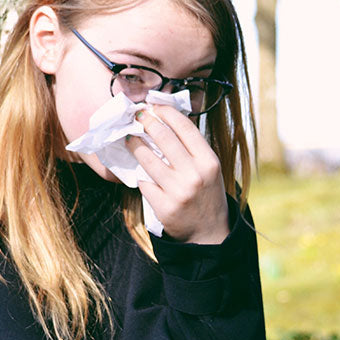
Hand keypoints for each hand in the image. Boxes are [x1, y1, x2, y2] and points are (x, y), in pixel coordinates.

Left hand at [127, 106, 228, 244]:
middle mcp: (195, 175)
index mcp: (209, 161)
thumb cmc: (207, 195)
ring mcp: (178, 192)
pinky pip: (145, 184)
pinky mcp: (164, 207)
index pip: (185, 128)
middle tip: (138, 117)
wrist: (209, 233)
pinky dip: (142, 178)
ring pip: (148, 160)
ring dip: (135, 145)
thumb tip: (167, 121)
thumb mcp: (209, 169)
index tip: (155, 106)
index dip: (167, 112)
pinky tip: (142, 174)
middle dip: (147, 123)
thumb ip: (193, 148)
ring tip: (131, 139)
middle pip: (164, 138)